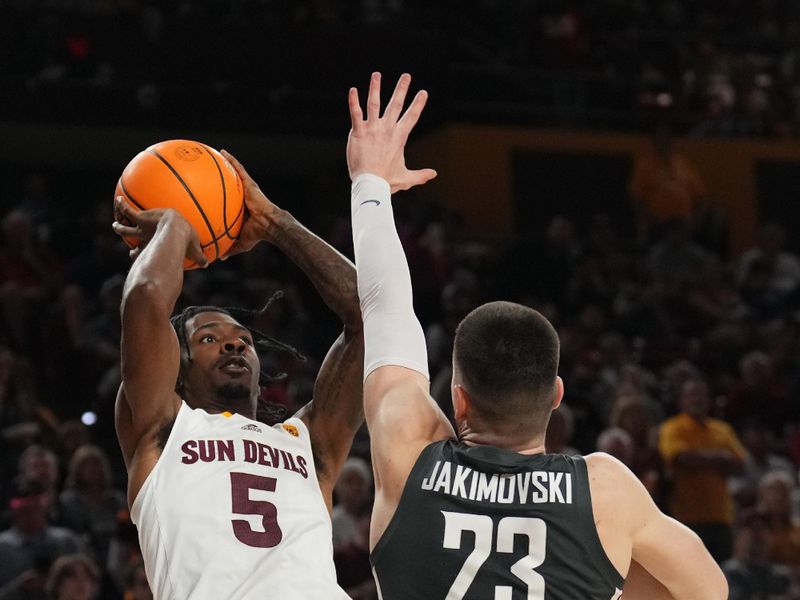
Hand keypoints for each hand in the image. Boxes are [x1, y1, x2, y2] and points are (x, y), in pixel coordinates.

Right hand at [111, 197, 206, 266]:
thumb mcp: (193, 250)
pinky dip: (122, 205)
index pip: (140, 252)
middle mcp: (143, 240)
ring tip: (115, 222)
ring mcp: (140, 229)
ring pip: (124, 229)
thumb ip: (199, 257)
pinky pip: (128, 210)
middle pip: (130, 241)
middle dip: (125, 238)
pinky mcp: (141, 218)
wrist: (175, 230)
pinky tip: (119, 199)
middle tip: (120, 232)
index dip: (135, 254)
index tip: (133, 253)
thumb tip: (207, 264)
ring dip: (119, 225)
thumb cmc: (185, 242)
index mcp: (153, 247)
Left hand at [220, 149, 281, 257]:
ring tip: (214, 155)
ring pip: (234, 173)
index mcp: (241, 208)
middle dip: (222, 176)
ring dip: (226, 163)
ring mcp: (246, 189)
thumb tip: (220, 257)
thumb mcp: (241, 242)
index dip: (222, 195)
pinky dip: (231, 160)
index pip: (230, 200)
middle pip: (231, 184)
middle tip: (208, 170)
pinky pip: (238, 169)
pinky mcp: (249, 183)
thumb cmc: (258, 233)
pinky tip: (222, 152)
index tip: (210, 191)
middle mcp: (243, 196)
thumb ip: (231, 248)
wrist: (269, 225)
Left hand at [347, 72, 436, 192]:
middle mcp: (387, 130)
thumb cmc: (387, 182)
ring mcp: (372, 129)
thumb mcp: (406, 178)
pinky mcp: (358, 132)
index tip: (423, 92)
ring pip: (374, 104)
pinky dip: (353, 102)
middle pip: (396, 105)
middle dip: (402, 89)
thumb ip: (420, 175)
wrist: (370, 185)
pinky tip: (352, 90)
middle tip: (406, 75)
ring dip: (375, 88)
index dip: (418, 104)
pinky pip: (355, 114)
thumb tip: (434, 174)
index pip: (411, 117)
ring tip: (376, 75)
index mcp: (399, 138)